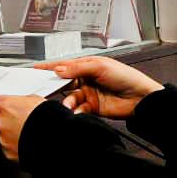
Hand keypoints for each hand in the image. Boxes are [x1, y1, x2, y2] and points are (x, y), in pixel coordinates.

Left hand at [0, 93, 44, 160]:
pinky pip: (11, 146)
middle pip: (0, 119)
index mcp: (5, 105)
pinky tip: (30, 141)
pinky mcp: (8, 152)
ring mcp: (3, 138)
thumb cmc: (48, 119)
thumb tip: (19, 105)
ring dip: (16, 133)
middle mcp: (0, 122)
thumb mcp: (35, 101)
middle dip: (10, 120)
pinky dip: (19, 144)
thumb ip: (21, 102)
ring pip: (6, 133)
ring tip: (32, 132)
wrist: (55, 140)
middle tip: (27, 120)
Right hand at [36, 55, 160, 119]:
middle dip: (54, 87)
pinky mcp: (92, 108)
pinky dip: (75, 111)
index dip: (49, 67)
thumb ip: (78, 69)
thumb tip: (59, 70)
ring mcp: (88, 94)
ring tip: (68, 105)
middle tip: (44, 91)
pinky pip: (78, 110)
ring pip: (69, 98)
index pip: (64, 66)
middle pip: (63, 83)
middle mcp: (85, 80)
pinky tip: (76, 112)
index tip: (35, 69)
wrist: (141, 98)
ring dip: (67, 102)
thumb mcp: (100, 67)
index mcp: (86, 66)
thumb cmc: (126, 77)